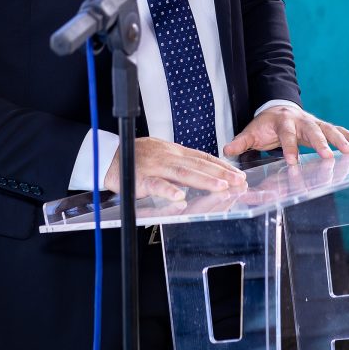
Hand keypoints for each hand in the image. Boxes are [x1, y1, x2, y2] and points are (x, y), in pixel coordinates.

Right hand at [103, 137, 247, 201]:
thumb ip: (182, 161)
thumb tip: (204, 170)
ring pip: (183, 173)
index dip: (222, 165)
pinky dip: (168, 190)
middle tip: (238, 181)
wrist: (110, 156)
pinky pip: (156, 185)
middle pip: (198, 165)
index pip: (203, 157)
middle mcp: (169, 157)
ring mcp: (156, 167)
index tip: (238, 173)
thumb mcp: (163, 153)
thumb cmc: (138, 157)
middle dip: (220, 173)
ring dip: (203, 180)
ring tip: (221, 187)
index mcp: (175, 152)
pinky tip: (179, 197)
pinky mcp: (141, 179)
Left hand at [223, 106, 348, 165]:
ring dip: (340, 140)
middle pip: (312, 131)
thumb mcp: (251, 132)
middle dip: (321, 144)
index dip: (289, 148)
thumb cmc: (265, 125)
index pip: (286, 135)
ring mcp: (313, 122)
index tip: (292, 163)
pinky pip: (338, 130)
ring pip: (328, 129)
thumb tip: (226, 150)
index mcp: (282, 121)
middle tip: (328, 158)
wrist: (277, 108)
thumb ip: (241, 141)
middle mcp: (300, 120)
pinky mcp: (322, 126)